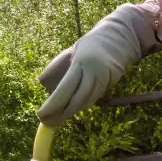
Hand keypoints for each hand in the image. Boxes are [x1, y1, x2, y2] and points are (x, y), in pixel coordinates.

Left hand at [37, 0, 161, 124]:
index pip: (65, 89)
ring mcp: (104, 80)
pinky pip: (94, 98)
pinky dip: (81, 105)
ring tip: (55, 119)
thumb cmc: (90, 44)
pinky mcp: (111, 84)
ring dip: (70, 112)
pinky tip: (71, 109)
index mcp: (81, 62)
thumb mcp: (72, 50)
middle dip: (60, 114)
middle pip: (76, 100)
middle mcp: (94, 73)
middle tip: (47, 123)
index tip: (41, 115)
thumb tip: (41, 83)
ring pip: (86, 102)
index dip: (53, 105)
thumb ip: (58, 66)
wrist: (120, 37)